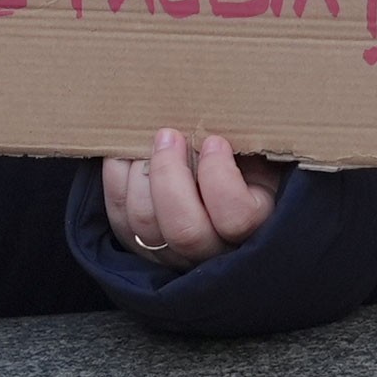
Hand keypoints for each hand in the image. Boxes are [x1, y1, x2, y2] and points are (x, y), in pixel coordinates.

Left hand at [101, 130, 281, 271]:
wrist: (221, 181)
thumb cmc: (247, 162)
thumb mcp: (260, 155)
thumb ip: (249, 147)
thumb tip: (222, 123)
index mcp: (255, 227)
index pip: (236, 218)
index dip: (219, 176)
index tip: (214, 141)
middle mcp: (213, 250)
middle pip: (184, 229)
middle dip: (169, 174)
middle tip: (169, 136)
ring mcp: (173, 253)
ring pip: (145, 224)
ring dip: (140, 174)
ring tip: (148, 141)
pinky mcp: (140, 246)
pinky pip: (120, 217)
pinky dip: (117, 178)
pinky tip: (126, 153)